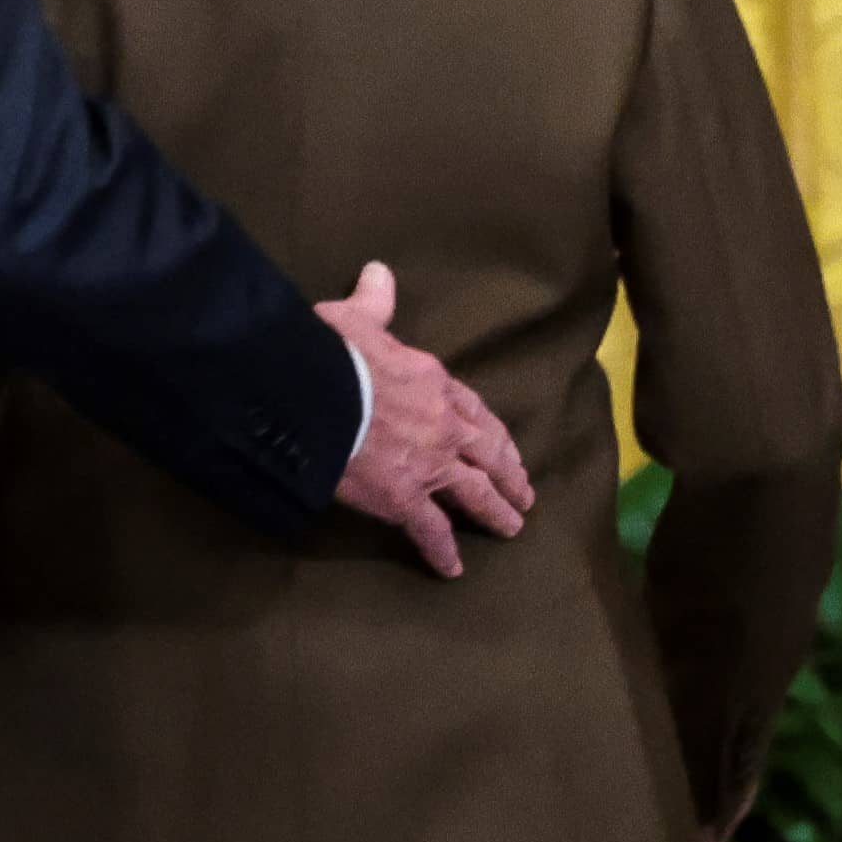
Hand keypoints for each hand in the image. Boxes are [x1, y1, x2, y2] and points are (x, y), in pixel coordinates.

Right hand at [321, 261, 531, 577]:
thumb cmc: (333, 354)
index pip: (475, 411)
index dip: (491, 432)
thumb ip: (374, 302)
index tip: (502, 447)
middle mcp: (444, 426)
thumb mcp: (355, 319)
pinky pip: (430, 529)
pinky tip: (453, 570)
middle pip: (488, 454)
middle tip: (525, 494)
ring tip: (511, 528)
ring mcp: (429, 465)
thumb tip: (379, 270)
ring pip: (474, 493)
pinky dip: (443, 551)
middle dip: (509, 475)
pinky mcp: (405, 497)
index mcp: (435, 383)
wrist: (316, 394)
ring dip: (495, 512)